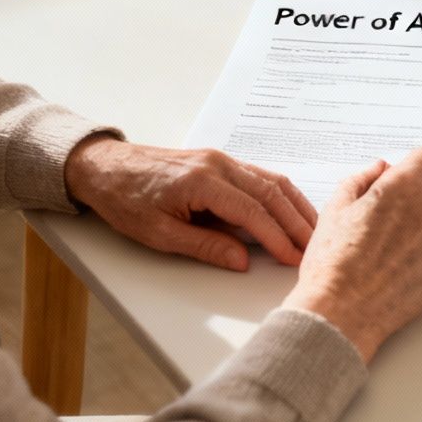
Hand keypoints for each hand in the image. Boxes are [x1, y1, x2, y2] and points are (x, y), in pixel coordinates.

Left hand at [64, 136, 318, 270]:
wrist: (106, 167)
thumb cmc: (126, 200)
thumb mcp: (159, 233)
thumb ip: (205, 246)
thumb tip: (242, 261)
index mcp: (203, 181)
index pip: (253, 211)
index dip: (277, 237)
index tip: (293, 258)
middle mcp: (219, 164)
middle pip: (271, 193)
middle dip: (296, 223)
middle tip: (314, 249)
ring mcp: (221, 159)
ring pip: (271, 181)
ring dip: (295, 206)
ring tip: (313, 231)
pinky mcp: (220, 162)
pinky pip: (260, 176)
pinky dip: (281, 195)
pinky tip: (291, 210)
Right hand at [283, 146, 421, 363]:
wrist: (340, 314)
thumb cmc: (332, 262)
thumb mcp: (335, 208)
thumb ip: (362, 179)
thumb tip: (382, 167)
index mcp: (404, 188)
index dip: (420, 166)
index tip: (410, 177)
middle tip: (396, 217)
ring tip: (399, 245)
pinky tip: (404, 265)